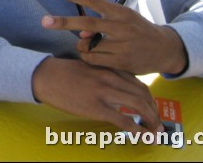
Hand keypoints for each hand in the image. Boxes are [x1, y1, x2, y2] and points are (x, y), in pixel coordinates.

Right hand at [32, 57, 162, 132]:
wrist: (45, 75)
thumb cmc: (63, 71)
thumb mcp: (88, 66)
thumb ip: (105, 74)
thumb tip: (118, 88)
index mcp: (109, 68)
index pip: (139, 83)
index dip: (149, 98)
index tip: (152, 109)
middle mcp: (111, 78)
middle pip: (143, 94)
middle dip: (154, 111)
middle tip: (157, 123)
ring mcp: (104, 93)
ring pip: (138, 106)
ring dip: (151, 121)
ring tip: (154, 132)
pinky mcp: (96, 107)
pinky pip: (123, 120)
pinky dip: (137, 130)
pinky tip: (142, 136)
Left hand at [41, 0, 186, 74]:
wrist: (165, 50)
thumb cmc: (137, 30)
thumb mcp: (123, 20)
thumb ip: (101, 23)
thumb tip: (81, 33)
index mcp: (120, 12)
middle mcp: (121, 27)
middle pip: (87, 22)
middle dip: (64, 22)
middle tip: (44, 21)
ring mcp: (122, 46)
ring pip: (88, 45)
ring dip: (81, 45)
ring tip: (88, 45)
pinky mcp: (122, 63)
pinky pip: (94, 60)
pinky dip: (88, 57)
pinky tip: (94, 56)